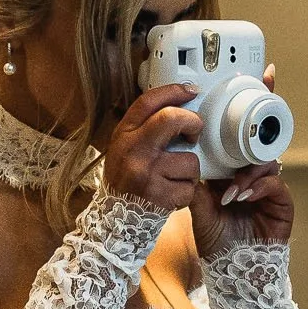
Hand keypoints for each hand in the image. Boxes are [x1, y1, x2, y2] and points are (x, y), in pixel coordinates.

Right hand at [103, 81, 202, 209]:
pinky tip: (173, 194)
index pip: (148, 102)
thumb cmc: (125, 179)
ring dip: (191, 171)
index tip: (191, 91)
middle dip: (193, 123)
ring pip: (190, 160)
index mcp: (124, 134)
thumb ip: (145, 127)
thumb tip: (178, 104)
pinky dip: (187, 192)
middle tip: (194, 133)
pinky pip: (190, 188)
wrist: (113, 218)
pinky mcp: (160, 196)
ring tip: (176, 177)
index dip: (173, 91)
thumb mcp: (125, 146)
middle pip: (171, 119)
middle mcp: (133, 150)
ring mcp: (147, 174)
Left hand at [189, 67, 293, 253]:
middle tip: (259, 106)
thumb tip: (188, 151)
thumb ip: (197, 176)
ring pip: (267, 160)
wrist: (230, 268)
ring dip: (248, 168)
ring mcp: (270, 186)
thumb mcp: (198, 202)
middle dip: (262, 123)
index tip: (263, 75)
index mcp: (235, 167)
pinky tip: (241, 196)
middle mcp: (254, 172)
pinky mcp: (281, 202)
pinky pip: (274, 183)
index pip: (243, 133)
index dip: (256, 104)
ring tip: (232, 185)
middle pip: (263, 140)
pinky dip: (256, 186)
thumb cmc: (215, 235)